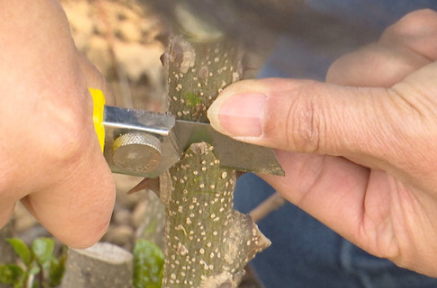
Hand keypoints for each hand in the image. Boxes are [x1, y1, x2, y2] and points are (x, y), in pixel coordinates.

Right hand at [0, 0, 114, 247]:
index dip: (79, 204)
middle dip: (7, 182)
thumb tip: (88, 150)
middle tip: (1, 133)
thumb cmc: (1, 6)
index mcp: (57, 145)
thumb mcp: (67, 63)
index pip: (85, 223)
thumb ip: (80, 121)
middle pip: (1, 216)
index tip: (69, 193)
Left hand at [208, 9, 436, 275]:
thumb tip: (226, 115)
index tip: (224, 105)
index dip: (256, 133)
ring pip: (360, 67)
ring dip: (402, 62)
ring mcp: (406, 117)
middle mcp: (384, 165)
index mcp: (371, 207)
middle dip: (360, 88)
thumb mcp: (410, 141)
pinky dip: (427, 43)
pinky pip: (399, 42)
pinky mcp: (430, 77)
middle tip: (415, 95)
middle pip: (321, 103)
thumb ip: (315, 123)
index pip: (287, 165)